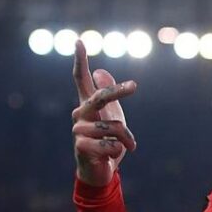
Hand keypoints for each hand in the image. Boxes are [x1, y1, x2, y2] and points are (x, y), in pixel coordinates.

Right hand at [72, 40, 137, 186]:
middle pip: (100, 97)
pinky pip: (111, 144)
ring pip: (113, 127)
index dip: (80, 60)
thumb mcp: (112, 116)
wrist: (100, 171)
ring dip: (126, 138)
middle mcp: (80, 114)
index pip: (81, 79)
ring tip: (124, 146)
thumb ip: (106, 95)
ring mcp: (78, 131)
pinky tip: (110, 156)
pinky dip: (119, 150)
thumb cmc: (107, 141)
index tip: (78, 41)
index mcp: (88, 105)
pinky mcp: (81, 147)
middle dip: (118, 91)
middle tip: (133, 86)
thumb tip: (101, 71)